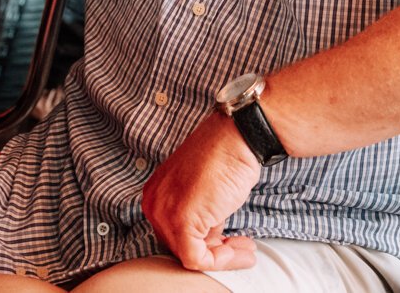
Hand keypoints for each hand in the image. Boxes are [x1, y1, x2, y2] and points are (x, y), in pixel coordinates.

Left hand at [141, 113, 259, 271]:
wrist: (235, 138)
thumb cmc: (225, 157)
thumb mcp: (205, 193)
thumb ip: (199, 216)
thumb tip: (208, 238)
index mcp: (156, 193)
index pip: (174, 233)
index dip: (203, 242)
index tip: (227, 242)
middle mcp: (154, 204)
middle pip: (180, 246)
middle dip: (213, 250)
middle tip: (238, 247)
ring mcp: (164, 213)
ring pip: (190, 255)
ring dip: (223, 257)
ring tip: (245, 250)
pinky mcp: (181, 222)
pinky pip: (198, 259)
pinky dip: (223, 261)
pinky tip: (243, 250)